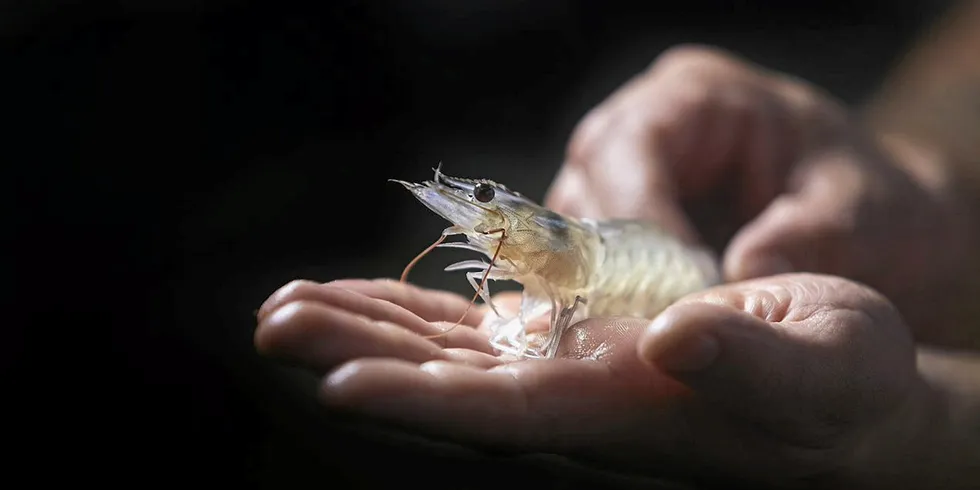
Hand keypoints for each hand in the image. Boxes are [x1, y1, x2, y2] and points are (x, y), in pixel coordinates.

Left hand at [255, 275, 935, 487]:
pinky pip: (472, 330)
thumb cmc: (841, 386)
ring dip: (367, 329)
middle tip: (274, 322)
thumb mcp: (826, 366)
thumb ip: (754, 359)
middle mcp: (573, 403)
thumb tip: (677, 336)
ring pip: (445, 354)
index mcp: (624, 414)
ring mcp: (562, 374)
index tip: (338, 386)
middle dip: (358, 354)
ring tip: (287, 307)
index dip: (422, 404)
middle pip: (445, 386)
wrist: (832, 397)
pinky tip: (369, 302)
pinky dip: (415, 314)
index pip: (504, 418)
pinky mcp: (566, 344)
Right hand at [545, 45, 979, 346]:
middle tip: (655, 327)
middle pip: (585, 187)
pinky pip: (583, 266)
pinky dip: (607, 303)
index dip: (638, 216)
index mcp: (698, 97)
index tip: (666, 289)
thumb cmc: (867, 211)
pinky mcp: (611, 230)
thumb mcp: (865, 218)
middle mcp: (640, 127)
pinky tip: (644, 337)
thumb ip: (810, 240)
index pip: (632, 145)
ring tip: (654, 338)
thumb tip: (740, 276)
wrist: (864, 238)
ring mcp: (618, 181)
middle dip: (614, 262)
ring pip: (572, 232)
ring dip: (605, 290)